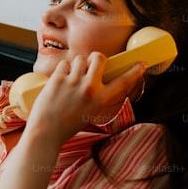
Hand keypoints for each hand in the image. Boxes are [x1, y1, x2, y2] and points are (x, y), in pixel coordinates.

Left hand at [23, 52, 145, 147]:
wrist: (46, 131)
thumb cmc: (67, 124)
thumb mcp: (91, 112)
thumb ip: (97, 95)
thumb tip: (96, 77)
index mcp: (101, 100)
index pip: (123, 82)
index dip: (134, 72)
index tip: (141, 64)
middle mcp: (90, 89)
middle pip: (99, 57)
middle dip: (94, 58)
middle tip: (89, 66)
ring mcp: (74, 82)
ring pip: (80, 58)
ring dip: (76, 65)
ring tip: (71, 78)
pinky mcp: (58, 78)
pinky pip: (64, 64)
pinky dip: (62, 70)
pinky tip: (59, 82)